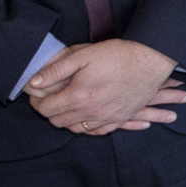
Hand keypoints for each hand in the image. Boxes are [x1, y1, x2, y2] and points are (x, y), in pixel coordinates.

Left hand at [26, 39, 185, 133]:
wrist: (151, 60)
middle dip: (50, 112)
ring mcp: (107, 117)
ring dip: (68, 120)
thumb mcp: (82, 56)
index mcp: (78, 96)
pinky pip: (98, 132)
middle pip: (59, 122)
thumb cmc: (117, 55)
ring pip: (77, 129)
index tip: (37, 95)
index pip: (46, 109)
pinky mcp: (120, 118)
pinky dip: (88, 127)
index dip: (37, 103)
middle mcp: (91, 112)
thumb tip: (34, 83)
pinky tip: (86, 118)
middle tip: (50, 99)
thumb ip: (56, 71)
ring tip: (67, 106)